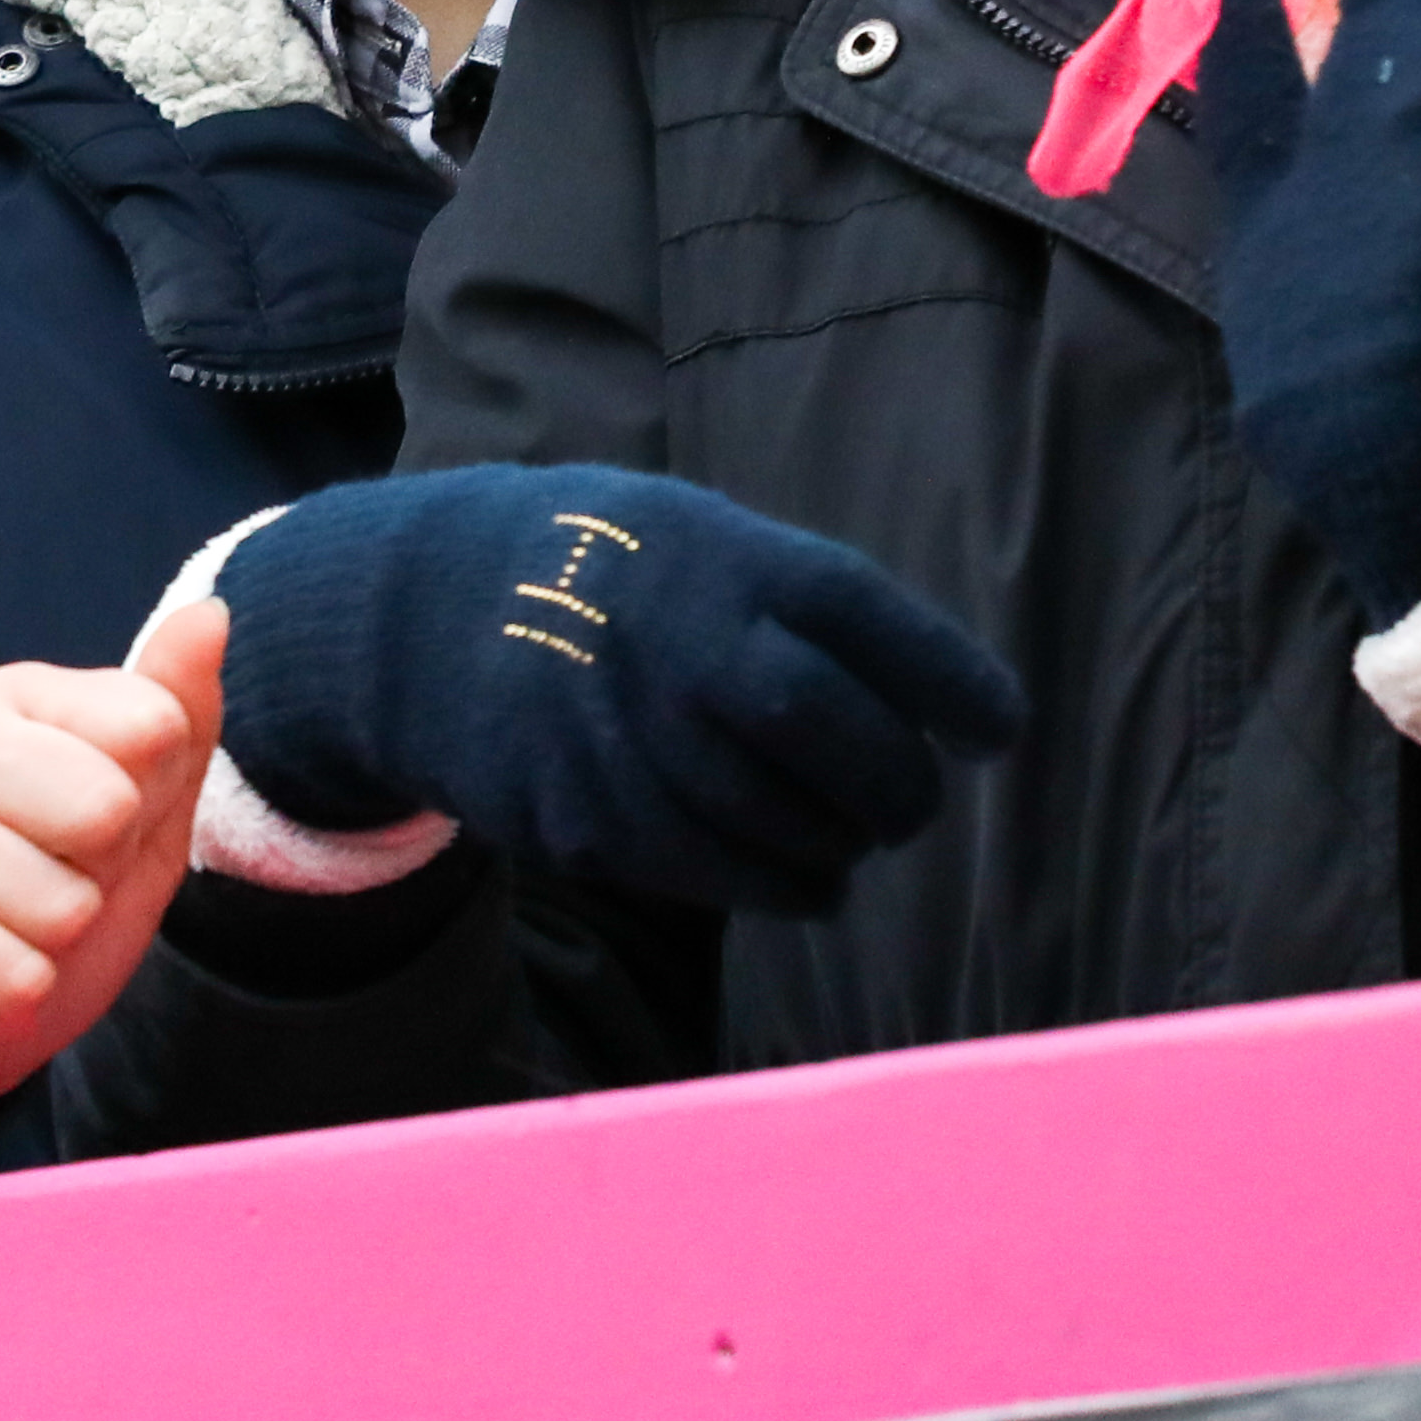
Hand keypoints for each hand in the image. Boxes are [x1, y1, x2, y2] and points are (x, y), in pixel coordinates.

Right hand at [0, 603, 225, 1150]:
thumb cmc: (39, 916)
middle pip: (108, 806)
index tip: (88, 845)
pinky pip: (7, 965)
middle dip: (99, 881)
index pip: (152, 731)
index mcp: (8, 694)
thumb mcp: (140, 826)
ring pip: (58, 897)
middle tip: (43, 899)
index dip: (146, 815)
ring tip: (1, 939)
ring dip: (51, 948)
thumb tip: (210, 614)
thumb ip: (176, 719)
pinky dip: (14, 994)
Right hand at [220, 464, 1021, 915]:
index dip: (952, 683)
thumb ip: (800, 606)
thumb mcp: (698, 536)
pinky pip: (724, 876)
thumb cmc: (606, 572)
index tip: (996, 728)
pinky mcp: (589, 820)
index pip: (869, 622)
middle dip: (900, 786)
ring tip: (847, 834)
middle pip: (839, 736)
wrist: (423, 616)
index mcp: (720, 561)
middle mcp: (679, 646)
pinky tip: (795, 871)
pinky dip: (782, 884)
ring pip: (789, 828)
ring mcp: (628, 739)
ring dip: (841, 845)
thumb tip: (941, 706)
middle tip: (910, 800)